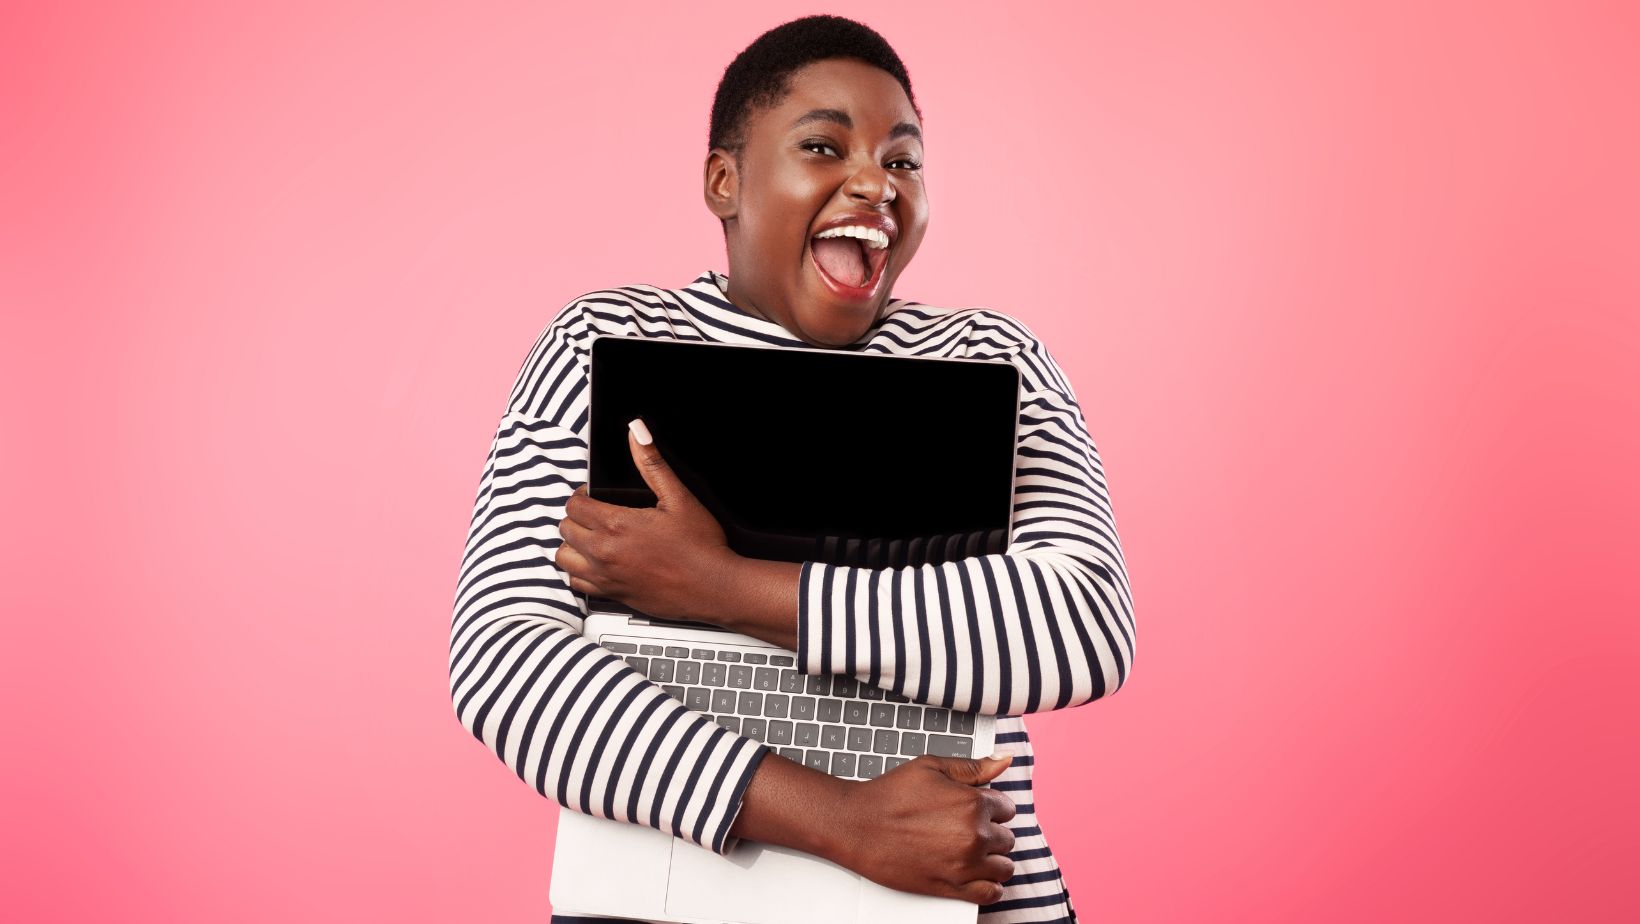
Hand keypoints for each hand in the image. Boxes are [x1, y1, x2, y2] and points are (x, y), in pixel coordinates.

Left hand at [554, 418, 737, 622]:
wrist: (713, 588)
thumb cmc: (700, 545)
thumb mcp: (679, 497)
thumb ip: (652, 464)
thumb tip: (636, 432)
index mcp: (616, 524)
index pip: (574, 504)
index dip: (583, 495)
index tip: (596, 496)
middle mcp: (604, 552)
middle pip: (566, 528)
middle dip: (578, 517)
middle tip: (598, 514)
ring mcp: (606, 576)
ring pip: (564, 557)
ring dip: (574, 545)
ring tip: (593, 538)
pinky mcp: (612, 594)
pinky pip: (577, 584)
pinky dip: (581, 572)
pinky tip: (598, 563)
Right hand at [833, 754, 1017, 904]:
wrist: (857, 825)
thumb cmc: (890, 795)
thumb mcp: (931, 767)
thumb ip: (973, 766)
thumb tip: (1004, 760)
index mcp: (973, 803)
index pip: (1007, 808)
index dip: (992, 807)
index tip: (978, 809)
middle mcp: (974, 835)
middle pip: (1006, 838)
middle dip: (991, 832)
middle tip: (967, 828)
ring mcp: (964, 865)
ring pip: (1003, 867)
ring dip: (993, 859)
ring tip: (972, 851)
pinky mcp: (951, 887)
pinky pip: (990, 893)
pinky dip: (990, 886)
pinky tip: (977, 875)